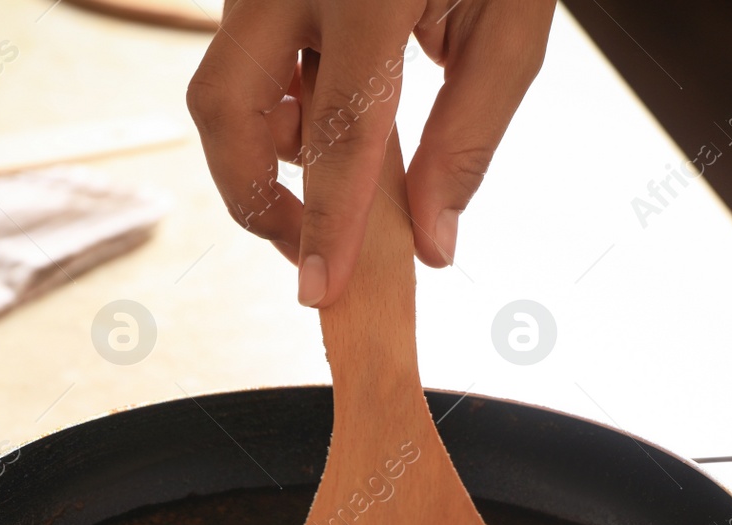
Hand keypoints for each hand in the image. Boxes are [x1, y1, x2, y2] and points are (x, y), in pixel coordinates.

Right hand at [186, 0, 553, 306]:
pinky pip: (240, 63)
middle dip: (250, 197)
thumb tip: (431, 244)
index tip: (321, 291)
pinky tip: (325, 124)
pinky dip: (272, 113)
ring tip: (329, 185)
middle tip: (304, 248)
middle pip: (225, 108)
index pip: (339, 130)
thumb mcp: (511, 26)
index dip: (328, 223)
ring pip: (220, 89)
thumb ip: (471, 137)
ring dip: (260, 156)